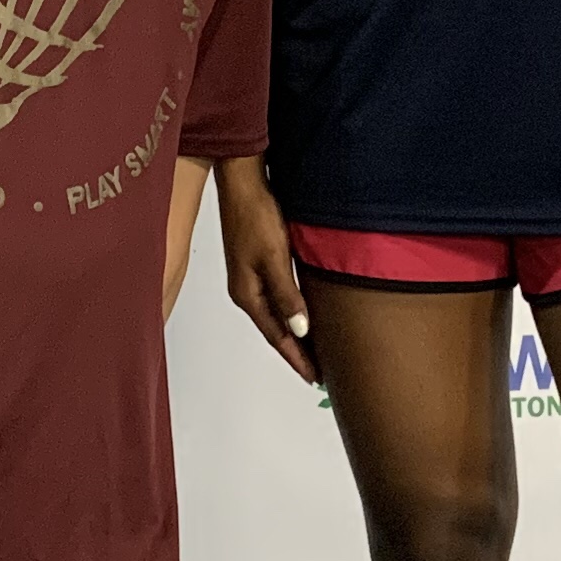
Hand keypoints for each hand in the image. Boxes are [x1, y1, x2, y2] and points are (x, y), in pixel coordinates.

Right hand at [217, 159, 317, 382]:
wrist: (242, 183)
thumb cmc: (255, 216)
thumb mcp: (274, 258)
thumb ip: (287, 296)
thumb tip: (299, 330)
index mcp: (247, 294)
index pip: (276, 336)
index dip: (296, 358)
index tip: (314, 377)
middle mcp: (247, 290)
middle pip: (274, 330)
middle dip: (296, 352)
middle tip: (318, 373)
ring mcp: (250, 277)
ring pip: (276, 316)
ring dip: (294, 334)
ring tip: (314, 352)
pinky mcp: (257, 264)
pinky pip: (276, 298)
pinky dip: (290, 313)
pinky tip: (301, 315)